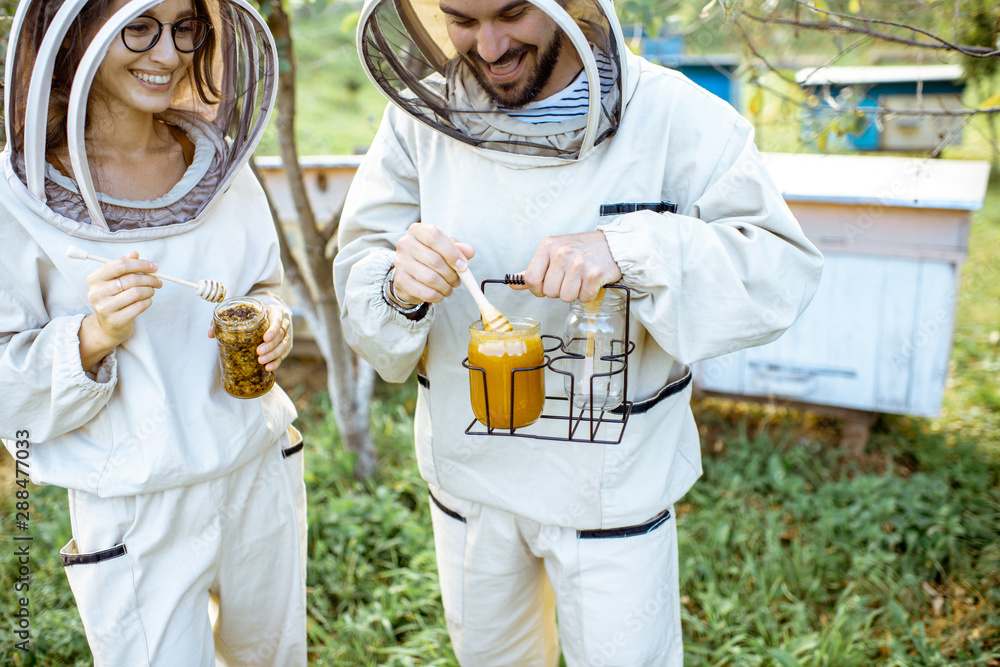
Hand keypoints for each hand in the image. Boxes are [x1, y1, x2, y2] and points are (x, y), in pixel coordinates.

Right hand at [79, 252, 160, 368]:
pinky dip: (148, 301)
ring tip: (152, 291)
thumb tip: (134, 253)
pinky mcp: (115, 320)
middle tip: (158, 281)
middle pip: (131, 279)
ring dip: (150, 290)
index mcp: (95, 278)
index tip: (154, 267)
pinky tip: (148, 300)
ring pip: (136, 293)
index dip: (140, 264)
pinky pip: (139, 306)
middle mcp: (96, 292)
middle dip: (150, 278)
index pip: (120, 265)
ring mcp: (104, 307)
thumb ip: (124, 266)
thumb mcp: (115, 280)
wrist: (108, 326)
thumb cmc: (114, 297)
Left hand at [207, 304, 290, 371]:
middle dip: (270, 345)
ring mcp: (282, 336)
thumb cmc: (249, 315)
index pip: (278, 318)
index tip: (265, 337)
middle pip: (280, 335)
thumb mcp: (238, 313)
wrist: (259, 319)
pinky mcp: (280, 347)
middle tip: (258, 352)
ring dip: (273, 354)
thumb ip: (224, 320)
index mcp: (273, 312)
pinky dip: (276, 362)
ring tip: (261, 361)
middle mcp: (280, 324)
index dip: (273, 329)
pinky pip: (281, 356)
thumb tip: (211, 333)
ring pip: (283, 346)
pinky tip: (268, 368)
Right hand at [392, 223, 474, 304]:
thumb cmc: (430, 256)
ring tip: (449, 287)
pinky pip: (426, 292)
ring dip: (446, 287)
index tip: (463, 266)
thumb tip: (469, 251)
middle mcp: (405, 244)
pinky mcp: (400, 281)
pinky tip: (440, 294)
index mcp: (417, 231)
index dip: (452, 253)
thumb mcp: (446, 248)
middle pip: (435, 261)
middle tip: (457, 280)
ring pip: (431, 278)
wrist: (409, 274)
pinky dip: (438, 296)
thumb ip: (459, 248)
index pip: (435, 237)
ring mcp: (401, 263)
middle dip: (452, 274)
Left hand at [513, 231, 621, 302]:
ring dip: (575, 293)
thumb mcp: (554, 252)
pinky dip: (589, 294)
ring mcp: (578, 263)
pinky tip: (592, 281)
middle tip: (571, 277)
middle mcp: (561, 253)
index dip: (538, 289)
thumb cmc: (583, 249)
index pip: (530, 279)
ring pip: (566, 297)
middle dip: (560, 290)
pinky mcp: (594, 274)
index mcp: (548, 246)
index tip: (547, 284)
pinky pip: (584, 298)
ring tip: (582, 278)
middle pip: (549, 292)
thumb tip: (513, 284)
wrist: (614, 244)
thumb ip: (534, 269)